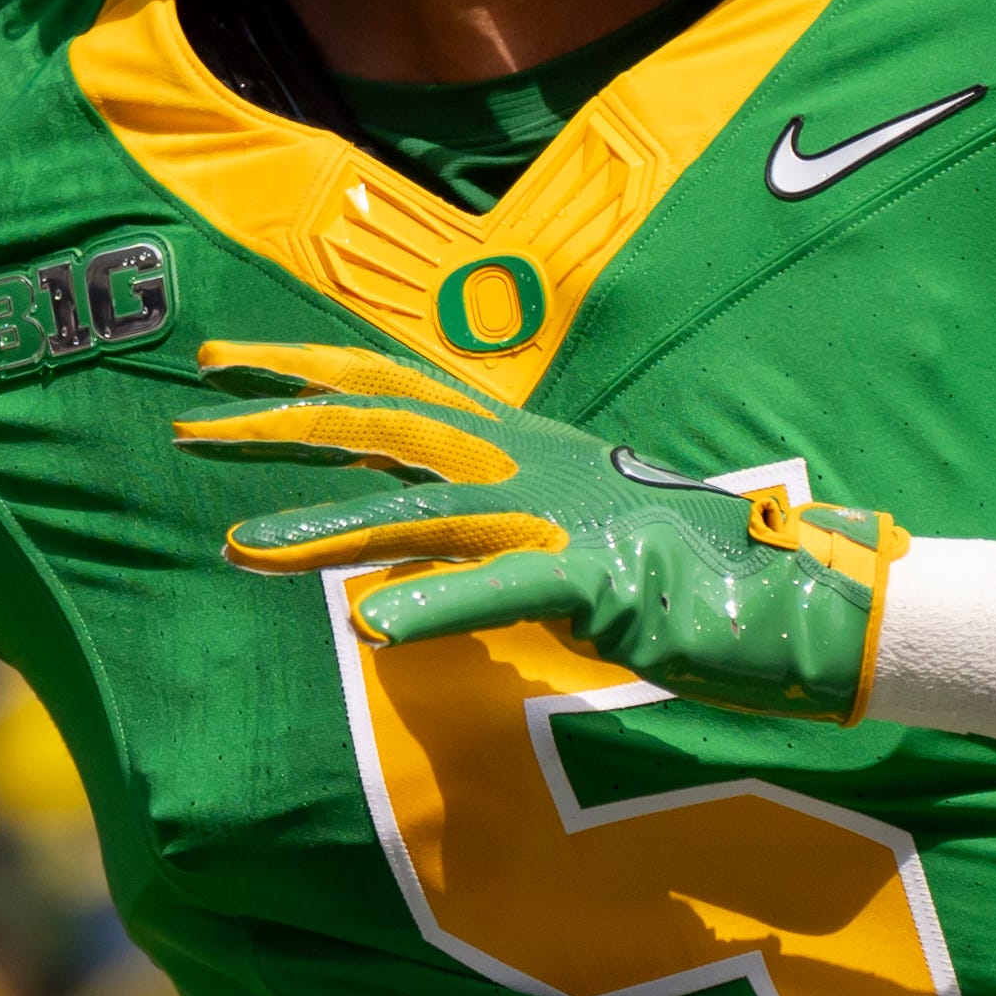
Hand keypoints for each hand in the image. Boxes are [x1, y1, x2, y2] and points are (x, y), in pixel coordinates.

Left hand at [169, 338, 906, 721]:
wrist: (805, 591)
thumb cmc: (685, 568)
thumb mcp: (564, 526)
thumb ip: (483, 520)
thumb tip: (396, 533)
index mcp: (520, 444)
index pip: (392, 386)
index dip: (304, 369)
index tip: (220, 366)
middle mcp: (529, 463)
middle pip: (386, 421)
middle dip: (284, 420)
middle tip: (189, 420)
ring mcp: (563, 516)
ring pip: (421, 510)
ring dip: (325, 530)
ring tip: (237, 548)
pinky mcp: (600, 581)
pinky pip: (502, 588)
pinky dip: (434, 605)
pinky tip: (369, 629)